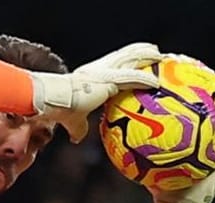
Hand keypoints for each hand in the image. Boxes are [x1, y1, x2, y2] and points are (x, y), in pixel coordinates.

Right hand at [29, 42, 161, 143]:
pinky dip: (145, 80)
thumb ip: (79, 128)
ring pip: (131, 60)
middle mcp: (99, 69)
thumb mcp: (74, 121)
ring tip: (160, 56)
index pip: (113, 65)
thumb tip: (76, 139)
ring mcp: (104, 72)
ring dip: (146, 57)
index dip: (125, 61)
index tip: (135, 61)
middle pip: (124, 56)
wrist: (54, 101)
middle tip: (154, 51)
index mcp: (92, 76)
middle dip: (139, 52)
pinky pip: (132, 79)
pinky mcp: (109, 81)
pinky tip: (156, 83)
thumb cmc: (61, 110)